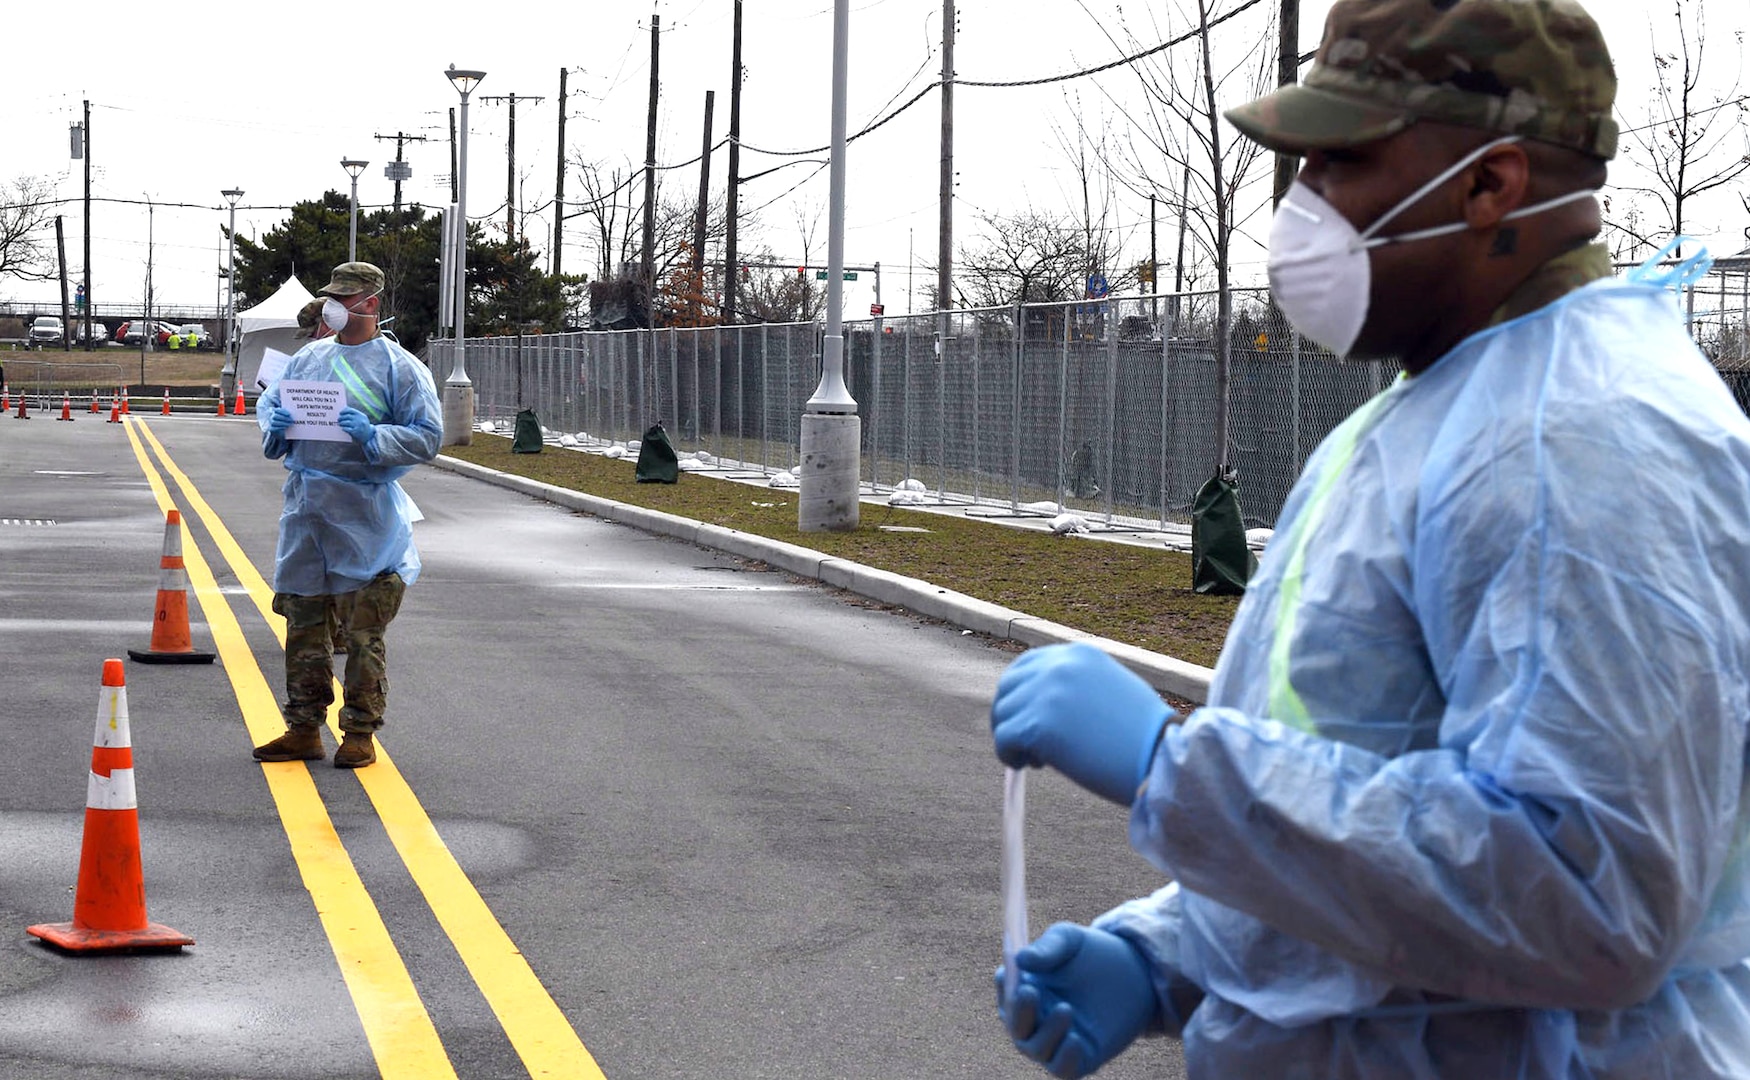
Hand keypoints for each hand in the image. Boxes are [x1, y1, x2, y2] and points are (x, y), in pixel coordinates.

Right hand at [265, 406, 293, 433]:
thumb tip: (289, 415)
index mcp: (272, 409)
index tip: (289, 414)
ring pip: (274, 422)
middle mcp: (268, 415)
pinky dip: (279, 428)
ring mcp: (268, 421)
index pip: (276, 409)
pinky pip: (273, 428)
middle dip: (284, 418)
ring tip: (289, 424)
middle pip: (275, 416)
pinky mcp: (269, 428)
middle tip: (291, 420)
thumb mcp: (282, 412)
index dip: (283, 412)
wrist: (274, 424)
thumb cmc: (280, 416)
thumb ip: (284, 412)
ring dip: (283, 423)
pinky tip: (285, 427)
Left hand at [336, 407, 374, 445]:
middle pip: (347, 416)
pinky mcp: (355, 432)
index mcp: (361, 415)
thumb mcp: (362, 418)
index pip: (351, 410)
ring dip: (341, 423)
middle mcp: (360, 420)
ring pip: (346, 422)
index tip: (340, 413)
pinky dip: (344, 428)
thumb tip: (345, 408)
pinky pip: (346, 429)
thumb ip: (355, 413)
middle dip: (341, 418)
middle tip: (339, 419)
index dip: (344, 411)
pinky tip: (343, 428)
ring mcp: (358, 426)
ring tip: (340, 424)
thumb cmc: (363, 425)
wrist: (369, 435)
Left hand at [991, 642, 1171, 804]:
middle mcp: (1059, 666)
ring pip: (1003, 715)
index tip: (1024, 714)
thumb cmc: (1142, 734)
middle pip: (1008, 687)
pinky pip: (1004, 739)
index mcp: (1078, 654)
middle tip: (1023, 741)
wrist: (1160, 756)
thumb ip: (1076, 687)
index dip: (1020, 692)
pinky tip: (1026, 764)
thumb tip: (1040, 706)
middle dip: (1009, 714)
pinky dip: (1008, 754)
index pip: (1028, 664)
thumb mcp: (1109, 690)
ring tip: (1034, 758)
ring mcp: (1046, 694)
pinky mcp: (1037, 725)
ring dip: (1011, 737)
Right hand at [996, 923, 1157, 1078]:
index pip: (1006, 993)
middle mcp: (1035, 1019)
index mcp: (1026, 989)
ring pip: (1036, 1049)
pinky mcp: (1080, 1058)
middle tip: (1030, 991)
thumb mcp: (1071, 941)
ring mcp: (1056, 1041)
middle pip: (1016, 1026)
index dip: (1004, 985)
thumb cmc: (1092, 953)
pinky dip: (1064, 1059)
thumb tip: (1020, 959)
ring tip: (1066, 1008)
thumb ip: (1047, 949)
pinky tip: (1075, 1040)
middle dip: (1019, 1011)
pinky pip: (1063, 1069)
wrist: (1135, 973)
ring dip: (1045, 1032)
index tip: (1008, 972)